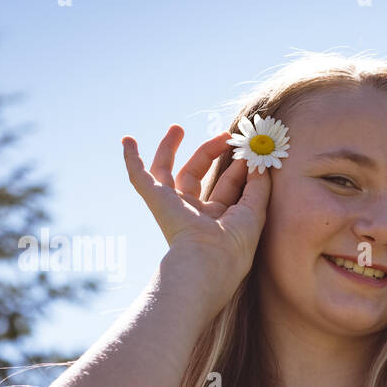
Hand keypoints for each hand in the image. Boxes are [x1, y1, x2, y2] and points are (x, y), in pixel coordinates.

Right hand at [122, 124, 272, 313]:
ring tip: (177, 127)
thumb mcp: (254, 211)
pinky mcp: (156, 200)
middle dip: (210, 152)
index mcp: (217, 220)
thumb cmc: (234, 245)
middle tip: (225, 134)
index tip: (249, 150)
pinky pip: (139, 177)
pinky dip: (131, 159)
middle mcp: (193, 213)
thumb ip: (259, 186)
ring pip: (167, 172)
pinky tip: (127, 140)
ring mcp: (172, 206)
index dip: (238, 167)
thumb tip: (259, 162)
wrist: (208, 259)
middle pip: (198, 175)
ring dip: (170, 148)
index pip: (227, 186)